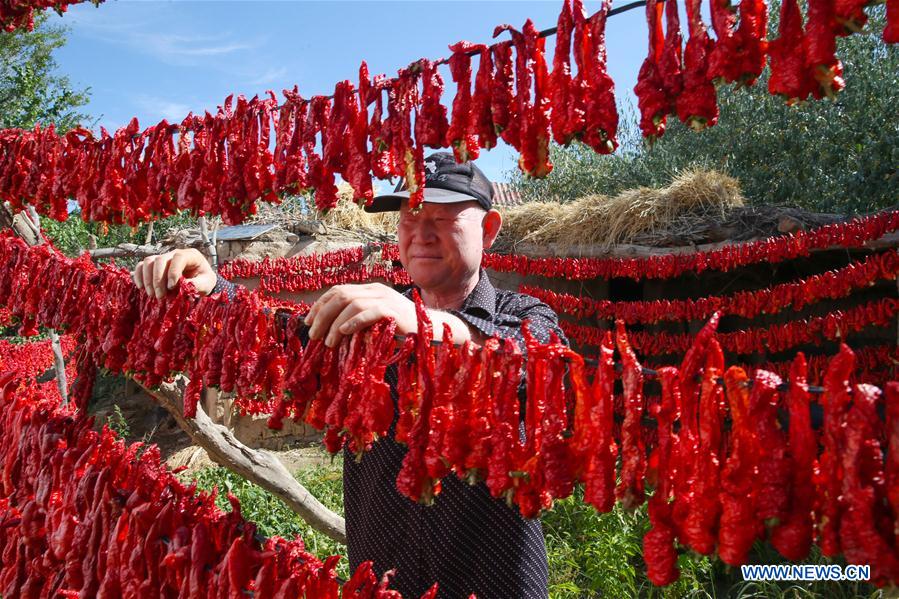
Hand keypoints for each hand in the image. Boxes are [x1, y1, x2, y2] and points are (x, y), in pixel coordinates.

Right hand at [132, 249, 216, 297]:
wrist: (200, 282)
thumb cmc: (204, 281)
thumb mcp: (206, 283)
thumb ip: (198, 285)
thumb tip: (186, 287)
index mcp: (190, 255)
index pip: (178, 257)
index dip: (173, 271)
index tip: (172, 287)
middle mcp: (175, 254)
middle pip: (160, 260)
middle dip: (158, 279)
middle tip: (160, 296)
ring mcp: (163, 258)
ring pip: (149, 261)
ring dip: (148, 279)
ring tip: (152, 294)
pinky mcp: (154, 265)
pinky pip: (141, 266)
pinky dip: (139, 276)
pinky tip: (142, 288)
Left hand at [303, 283, 417, 347]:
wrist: (430, 330)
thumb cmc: (400, 329)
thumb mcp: (374, 321)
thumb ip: (356, 319)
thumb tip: (329, 329)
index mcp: (369, 289)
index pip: (338, 290)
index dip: (320, 305)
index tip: (308, 321)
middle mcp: (376, 290)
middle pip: (341, 296)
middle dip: (322, 315)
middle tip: (313, 334)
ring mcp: (385, 299)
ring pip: (352, 304)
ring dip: (335, 324)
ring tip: (329, 342)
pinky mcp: (393, 311)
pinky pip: (369, 312)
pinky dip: (354, 322)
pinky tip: (344, 332)